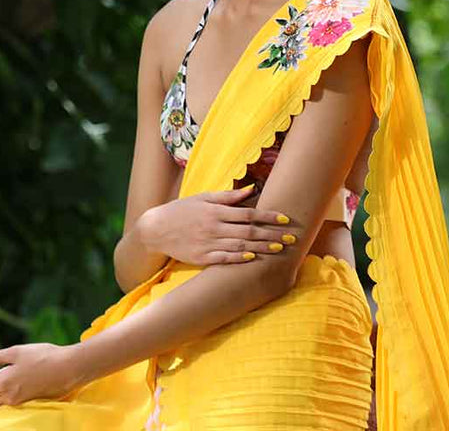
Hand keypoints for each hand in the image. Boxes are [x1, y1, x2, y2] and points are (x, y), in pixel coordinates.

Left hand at [0, 343, 82, 407]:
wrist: (66, 369)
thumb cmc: (41, 356)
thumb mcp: (16, 351)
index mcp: (2, 385)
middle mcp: (8, 398)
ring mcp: (19, 403)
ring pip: (0, 402)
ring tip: (11, 374)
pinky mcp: (28, 403)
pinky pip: (12, 402)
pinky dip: (11, 393)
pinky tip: (22, 378)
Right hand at [141, 184, 300, 266]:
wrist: (156, 229)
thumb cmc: (182, 211)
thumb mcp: (203, 198)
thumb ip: (227, 196)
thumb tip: (252, 189)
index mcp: (215, 211)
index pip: (247, 213)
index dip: (267, 216)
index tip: (285, 218)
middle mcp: (214, 227)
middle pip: (248, 232)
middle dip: (272, 235)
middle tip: (291, 238)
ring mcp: (208, 244)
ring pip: (240, 247)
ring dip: (262, 248)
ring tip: (280, 250)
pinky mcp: (202, 258)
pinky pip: (224, 259)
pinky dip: (239, 259)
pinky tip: (253, 259)